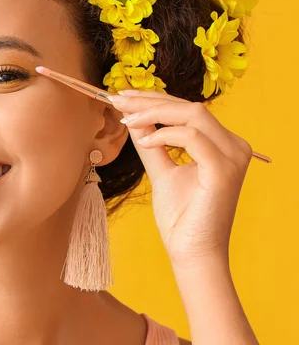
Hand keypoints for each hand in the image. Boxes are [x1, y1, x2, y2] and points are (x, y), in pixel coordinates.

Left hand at [108, 90, 252, 267]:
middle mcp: (233, 145)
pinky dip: (164, 134)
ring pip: (193, 114)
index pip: (187, 110)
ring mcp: (232, 156)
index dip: (154, 99)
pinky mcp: (223, 170)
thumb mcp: (161, 171)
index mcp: (222, 144)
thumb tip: (134, 117)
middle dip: (150, 100)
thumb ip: (151, 143)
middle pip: (190, 106)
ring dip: (154, 112)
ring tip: (126, 120)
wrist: (191, 253)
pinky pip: (192, 136)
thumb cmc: (181, 217)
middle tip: (118, 99)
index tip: (122, 98)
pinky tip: (143, 140)